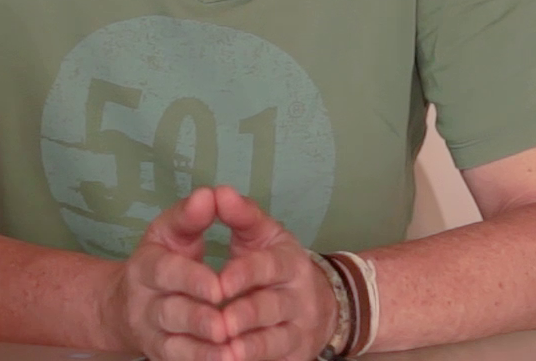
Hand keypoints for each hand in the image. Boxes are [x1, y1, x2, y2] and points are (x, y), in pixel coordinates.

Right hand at [105, 187, 232, 360]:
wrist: (126, 306)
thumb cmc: (164, 260)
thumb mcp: (173, 232)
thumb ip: (193, 215)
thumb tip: (212, 194)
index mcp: (147, 264)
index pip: (166, 271)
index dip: (191, 279)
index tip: (220, 286)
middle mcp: (143, 301)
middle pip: (169, 311)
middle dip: (199, 318)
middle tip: (226, 324)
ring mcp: (151, 333)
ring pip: (174, 344)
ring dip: (203, 350)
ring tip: (231, 351)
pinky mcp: (161, 355)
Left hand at [214, 186, 336, 360]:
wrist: (318, 305)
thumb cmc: (274, 265)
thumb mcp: (261, 234)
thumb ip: (239, 214)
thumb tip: (218, 192)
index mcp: (289, 261)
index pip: (269, 266)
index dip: (245, 274)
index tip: (219, 283)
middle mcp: (299, 296)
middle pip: (272, 306)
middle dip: (244, 314)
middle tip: (218, 323)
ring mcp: (299, 329)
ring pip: (275, 340)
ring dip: (250, 347)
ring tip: (223, 351)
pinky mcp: (295, 355)